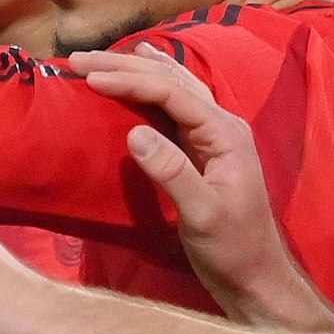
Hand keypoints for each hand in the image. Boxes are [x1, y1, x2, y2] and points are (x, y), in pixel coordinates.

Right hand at [70, 45, 333, 330]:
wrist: (255, 277)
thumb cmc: (232, 249)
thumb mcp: (202, 216)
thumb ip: (172, 173)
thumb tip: (134, 132)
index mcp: (225, 134)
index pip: (173, 92)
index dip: (130, 80)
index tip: (89, 76)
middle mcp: (223, 125)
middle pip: (172, 80)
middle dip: (126, 66)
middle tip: (79, 58)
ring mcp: (215, 135)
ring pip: (174, 86)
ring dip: (137, 69)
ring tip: (102, 56)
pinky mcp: (203, 149)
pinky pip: (175, 104)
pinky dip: (153, 84)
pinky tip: (144, 70)